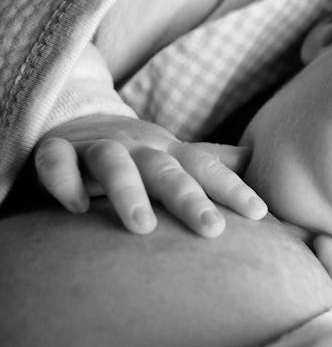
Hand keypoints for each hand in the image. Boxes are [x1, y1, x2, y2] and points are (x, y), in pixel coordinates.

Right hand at [34, 114, 267, 236]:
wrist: (73, 117)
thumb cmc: (138, 153)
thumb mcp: (177, 157)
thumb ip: (216, 165)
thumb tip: (262, 165)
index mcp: (170, 153)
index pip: (207, 169)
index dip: (233, 188)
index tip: (259, 213)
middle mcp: (137, 148)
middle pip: (166, 170)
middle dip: (190, 199)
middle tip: (213, 229)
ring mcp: (96, 147)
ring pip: (113, 163)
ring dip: (128, 192)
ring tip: (143, 228)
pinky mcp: (54, 150)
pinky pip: (55, 161)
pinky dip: (63, 181)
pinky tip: (75, 208)